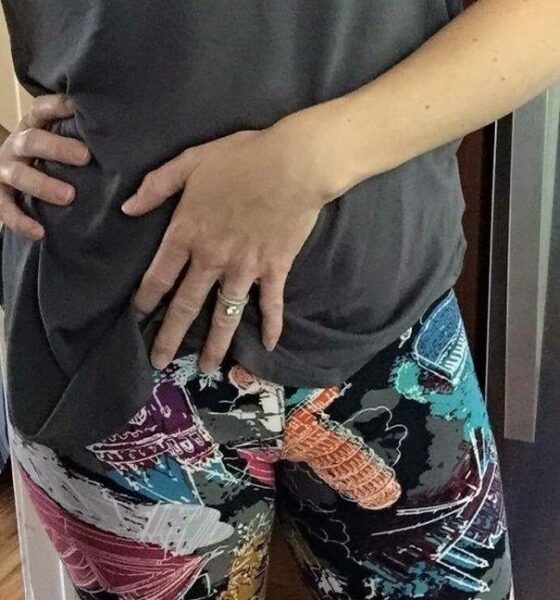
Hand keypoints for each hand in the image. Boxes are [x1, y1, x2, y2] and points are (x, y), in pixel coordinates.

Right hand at [0, 93, 90, 239]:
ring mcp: (4, 170)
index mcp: (31, 127)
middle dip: (57, 148)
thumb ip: (78, 136)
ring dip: (43, 185)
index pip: (41, 110)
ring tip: (68, 197)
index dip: (58, 106)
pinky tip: (40, 232)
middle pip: (32, 141)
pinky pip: (6, 209)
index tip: (80, 107)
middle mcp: (16, 146)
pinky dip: (22, 221)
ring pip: (19, 175)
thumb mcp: (57, 140)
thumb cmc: (47, 158)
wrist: (4, 174)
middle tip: (85, 157)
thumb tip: (119, 131)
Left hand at [122, 119, 334, 373]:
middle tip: (159, 362)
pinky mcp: (274, 269)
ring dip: (216, 344)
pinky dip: (271, 325)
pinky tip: (267, 346)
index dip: (145, 299)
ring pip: (226, 314)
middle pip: (187, 305)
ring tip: (207, 368)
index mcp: (188, 232)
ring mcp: (245, 268)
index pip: (159, 275)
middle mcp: (212, 259)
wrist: (294, 163)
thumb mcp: (191, 161)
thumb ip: (157, 185)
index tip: (137, 318)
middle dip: (171, 336)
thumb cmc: (241, 158)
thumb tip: (128, 209)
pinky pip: (271, 303)